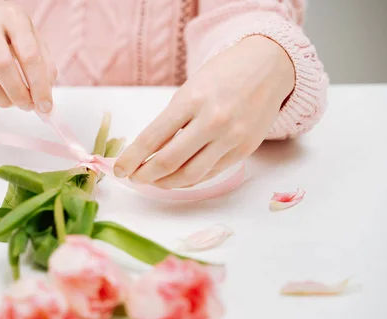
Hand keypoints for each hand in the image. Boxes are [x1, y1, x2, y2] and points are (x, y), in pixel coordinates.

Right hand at [0, 0, 56, 111]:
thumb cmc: (9, 31)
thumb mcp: (33, 39)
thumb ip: (44, 66)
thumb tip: (44, 98)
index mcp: (13, 16)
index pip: (29, 55)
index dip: (39, 86)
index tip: (45, 105)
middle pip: (2, 67)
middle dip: (18, 95)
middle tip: (28, 106)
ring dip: (3, 100)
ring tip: (14, 102)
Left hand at [114, 36, 294, 187]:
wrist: (268, 66)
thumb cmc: (222, 75)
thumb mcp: (189, 89)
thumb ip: (171, 121)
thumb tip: (146, 154)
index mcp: (192, 100)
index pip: (152, 138)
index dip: (131, 158)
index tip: (118, 169)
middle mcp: (212, 121)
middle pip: (169, 161)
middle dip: (145, 175)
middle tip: (134, 177)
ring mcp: (231, 138)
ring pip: (190, 175)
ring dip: (166, 183)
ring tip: (153, 180)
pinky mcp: (244, 150)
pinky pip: (210, 173)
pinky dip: (189, 180)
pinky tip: (177, 178)